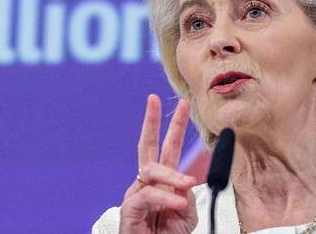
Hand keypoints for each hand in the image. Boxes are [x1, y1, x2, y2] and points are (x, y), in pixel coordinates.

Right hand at [119, 94, 198, 233]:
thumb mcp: (186, 216)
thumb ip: (185, 196)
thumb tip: (181, 183)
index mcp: (162, 182)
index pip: (168, 149)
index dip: (175, 126)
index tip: (183, 105)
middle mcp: (146, 183)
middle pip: (147, 146)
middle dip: (151, 121)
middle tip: (153, 99)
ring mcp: (136, 195)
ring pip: (152, 172)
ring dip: (172, 177)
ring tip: (187, 186)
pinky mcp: (129, 210)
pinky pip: (147, 196)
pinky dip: (164, 198)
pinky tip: (175, 205)